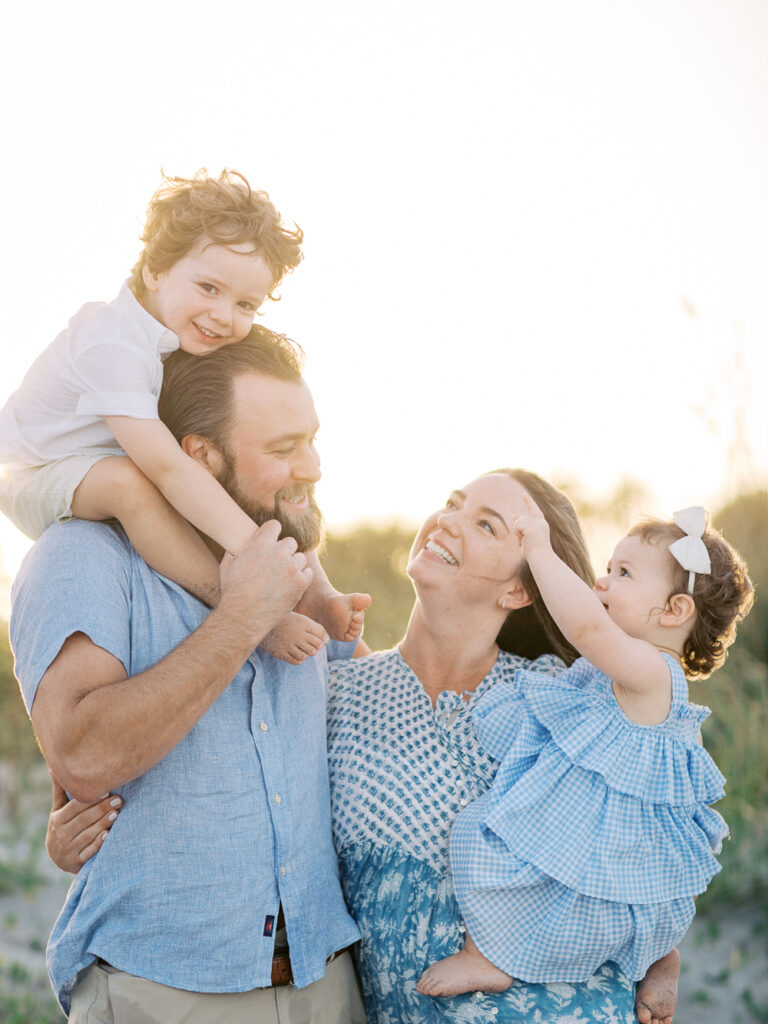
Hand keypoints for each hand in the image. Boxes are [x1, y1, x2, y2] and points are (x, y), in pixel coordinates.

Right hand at [46, 771, 121, 872]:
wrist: (58, 857)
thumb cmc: (62, 826)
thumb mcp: (58, 810)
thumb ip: (60, 791)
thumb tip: (54, 767)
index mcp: (57, 819)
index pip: (75, 807)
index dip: (91, 799)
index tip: (107, 790)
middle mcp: (61, 835)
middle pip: (84, 820)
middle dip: (102, 809)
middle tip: (119, 800)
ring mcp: (68, 849)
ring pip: (88, 834)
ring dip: (103, 824)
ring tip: (117, 813)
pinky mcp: (76, 861)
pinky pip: (88, 852)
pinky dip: (97, 844)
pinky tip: (107, 835)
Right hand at [219, 520, 313, 644]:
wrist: (244, 617)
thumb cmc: (233, 592)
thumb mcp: (227, 566)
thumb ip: (235, 549)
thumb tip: (237, 542)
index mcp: (261, 544)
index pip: (275, 525)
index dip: (273, 533)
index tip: (272, 542)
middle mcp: (279, 552)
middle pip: (290, 542)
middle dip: (284, 552)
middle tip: (276, 565)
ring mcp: (292, 567)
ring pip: (300, 558)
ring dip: (293, 565)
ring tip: (283, 577)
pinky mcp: (301, 582)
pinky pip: (307, 572)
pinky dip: (301, 578)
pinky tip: (290, 585)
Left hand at [509, 493, 551, 556]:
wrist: (541, 558)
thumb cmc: (534, 551)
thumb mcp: (526, 536)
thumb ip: (521, 525)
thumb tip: (514, 513)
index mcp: (541, 524)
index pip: (534, 510)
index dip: (529, 502)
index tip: (524, 494)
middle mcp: (540, 522)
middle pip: (520, 518)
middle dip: (517, 530)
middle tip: (524, 541)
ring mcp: (536, 524)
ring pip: (517, 522)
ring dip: (517, 533)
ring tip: (525, 542)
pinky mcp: (530, 526)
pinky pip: (516, 526)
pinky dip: (517, 534)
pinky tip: (523, 541)